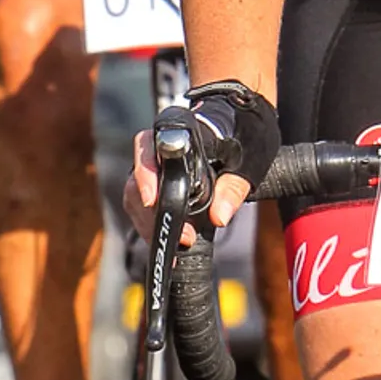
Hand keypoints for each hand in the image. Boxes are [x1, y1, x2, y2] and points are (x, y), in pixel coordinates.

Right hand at [128, 113, 257, 241]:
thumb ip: (233, 189)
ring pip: (135, 200)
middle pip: (137, 182)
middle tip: (185, 236)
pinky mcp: (150, 190)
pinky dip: (153, 229)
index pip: (148, 148)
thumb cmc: (239, 143)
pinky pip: (141, 211)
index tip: (152, 199)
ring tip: (181, 244)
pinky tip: (171, 244)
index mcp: (176, 135)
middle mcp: (154, 150)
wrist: (236, 135)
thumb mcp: (246, 165)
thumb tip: (220, 216)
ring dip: (153, 226)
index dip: (146, 174)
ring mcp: (149, 171)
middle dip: (155, 215)